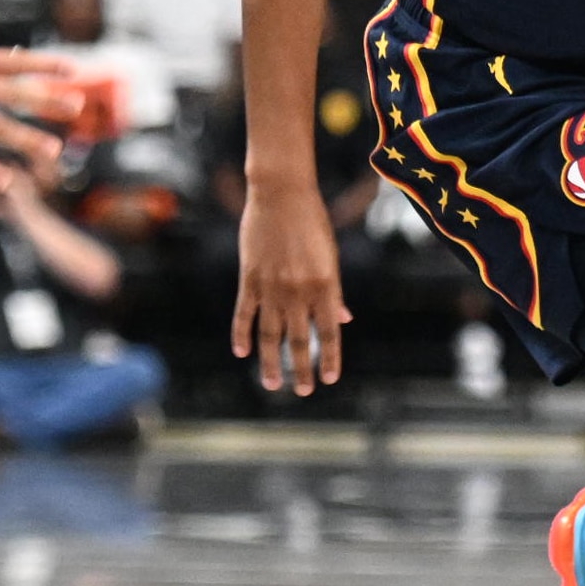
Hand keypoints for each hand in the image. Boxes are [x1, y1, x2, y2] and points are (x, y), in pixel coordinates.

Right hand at [233, 180, 350, 394]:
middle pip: (300, 340)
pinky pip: (244, 314)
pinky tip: (242, 352)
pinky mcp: (249, 279)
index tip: (329, 380)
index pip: (330, 332)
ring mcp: (272, 287)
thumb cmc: (312, 223)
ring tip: (273, 384)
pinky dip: (242, 335)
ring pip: (270, 335)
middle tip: (302, 391)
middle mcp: (299, 291)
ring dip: (271, 362)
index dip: (330, 358)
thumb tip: (343, 320)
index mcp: (325, 285)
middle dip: (302, 369)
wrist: (281, 194)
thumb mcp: (330, 257)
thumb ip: (334, 292)